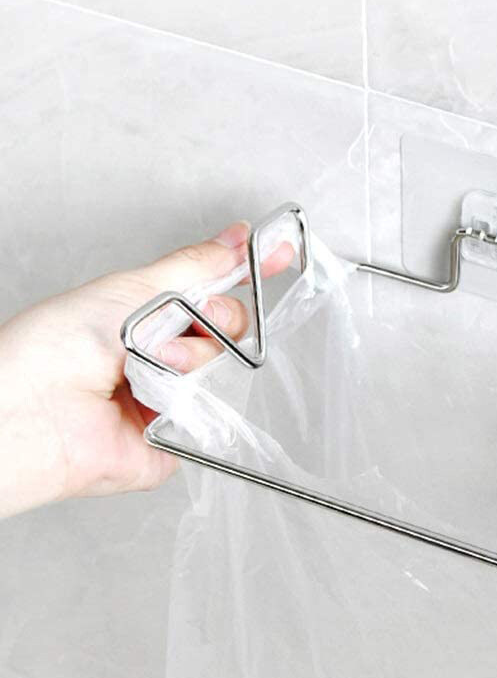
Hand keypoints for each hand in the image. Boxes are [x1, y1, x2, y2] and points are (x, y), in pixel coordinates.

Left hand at [0, 221, 294, 517]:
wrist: (35, 410)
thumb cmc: (56, 345)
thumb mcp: (133, 287)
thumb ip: (195, 266)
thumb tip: (236, 239)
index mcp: (149, 314)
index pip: (212, 289)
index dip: (248, 270)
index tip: (280, 251)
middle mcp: (162, 354)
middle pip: (228, 326)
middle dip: (215, 316)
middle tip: (185, 318)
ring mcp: (172, 395)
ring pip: (220, 367)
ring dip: (190, 357)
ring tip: (148, 364)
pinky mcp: (178, 438)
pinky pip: (211, 415)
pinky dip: (187, 403)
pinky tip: (155, 399)